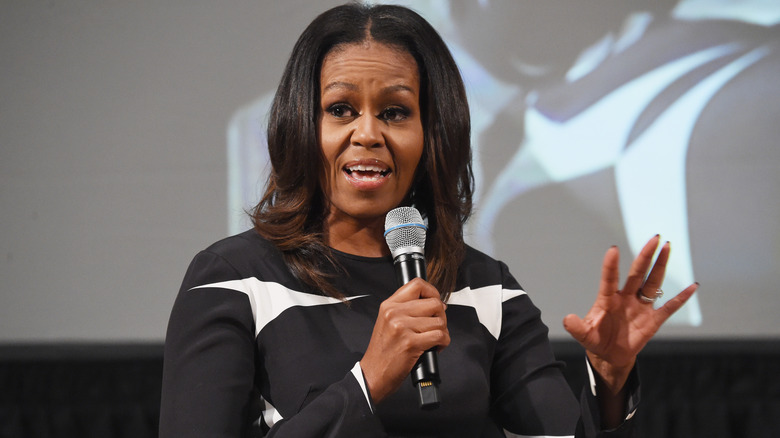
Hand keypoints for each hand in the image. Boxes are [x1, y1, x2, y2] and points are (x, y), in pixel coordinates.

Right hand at [360, 278, 449, 402]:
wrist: (373, 374)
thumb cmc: (383, 351)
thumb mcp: (388, 322)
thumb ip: (407, 309)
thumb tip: (435, 303)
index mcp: (389, 305)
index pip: (417, 284)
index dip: (432, 292)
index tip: (435, 302)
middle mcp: (394, 313)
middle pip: (434, 303)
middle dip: (441, 316)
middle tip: (435, 327)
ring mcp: (402, 327)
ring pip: (439, 321)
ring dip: (442, 332)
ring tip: (432, 340)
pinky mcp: (410, 343)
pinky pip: (440, 336)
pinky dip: (443, 343)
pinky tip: (434, 348)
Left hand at [563, 235, 697, 392]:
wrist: (610, 354)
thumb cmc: (596, 339)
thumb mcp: (585, 335)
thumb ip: (577, 328)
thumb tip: (567, 320)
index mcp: (607, 299)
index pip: (610, 279)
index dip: (611, 266)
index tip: (613, 249)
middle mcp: (626, 298)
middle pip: (637, 273)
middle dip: (645, 256)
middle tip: (654, 238)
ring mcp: (640, 307)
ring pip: (652, 282)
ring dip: (660, 266)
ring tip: (668, 247)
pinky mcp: (653, 320)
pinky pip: (669, 307)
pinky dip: (681, 298)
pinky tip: (692, 286)